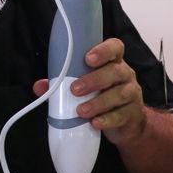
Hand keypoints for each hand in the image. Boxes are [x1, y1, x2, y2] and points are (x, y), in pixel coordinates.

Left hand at [32, 37, 147, 144]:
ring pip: (119, 94)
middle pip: (115, 71)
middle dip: (94, 79)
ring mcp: (132, 94)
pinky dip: (107, 120)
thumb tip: (39, 86)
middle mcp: (126, 75)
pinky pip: (122, 115)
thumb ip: (62, 85)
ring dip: (98, 102)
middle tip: (75, 90)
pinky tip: (95, 123)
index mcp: (113, 63)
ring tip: (80, 111)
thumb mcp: (85, 89)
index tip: (87, 58)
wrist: (127, 124)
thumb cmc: (102, 98)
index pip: (115, 48)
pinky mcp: (133, 114)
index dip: (103, 50)